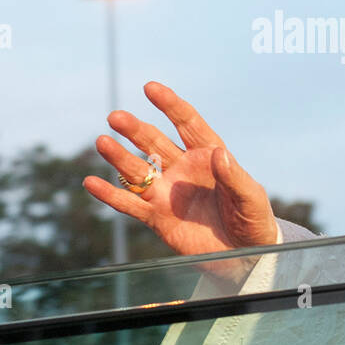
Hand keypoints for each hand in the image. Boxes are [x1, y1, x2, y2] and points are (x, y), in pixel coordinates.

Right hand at [83, 81, 277, 288]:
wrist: (245, 256)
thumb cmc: (253, 220)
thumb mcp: (250, 197)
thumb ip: (234, 177)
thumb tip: (217, 154)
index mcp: (208, 155)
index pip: (186, 123)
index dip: (169, 105)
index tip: (150, 88)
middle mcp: (183, 169)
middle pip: (154, 143)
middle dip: (135, 130)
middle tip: (115, 117)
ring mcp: (168, 192)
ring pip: (138, 170)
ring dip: (119, 157)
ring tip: (102, 142)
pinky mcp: (157, 217)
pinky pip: (130, 204)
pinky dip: (110, 195)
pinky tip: (91, 183)